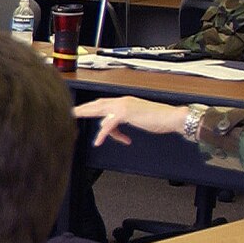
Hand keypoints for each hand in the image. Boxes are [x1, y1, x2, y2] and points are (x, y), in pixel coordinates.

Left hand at [73, 96, 187, 146]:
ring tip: (73, 117)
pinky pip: (109, 125)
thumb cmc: (159, 119)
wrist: (172, 118)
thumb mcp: (137, 120)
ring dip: (86, 113)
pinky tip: (98, 141)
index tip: (82, 111)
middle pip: (98, 104)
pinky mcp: (126, 113)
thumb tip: (112, 129)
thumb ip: (123, 122)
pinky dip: (102, 134)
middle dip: (83, 108)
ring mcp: (124, 106)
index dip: (93, 108)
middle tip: (70, 112)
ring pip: (100, 109)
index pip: (105, 104)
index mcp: (126, 102)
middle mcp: (123, 101)